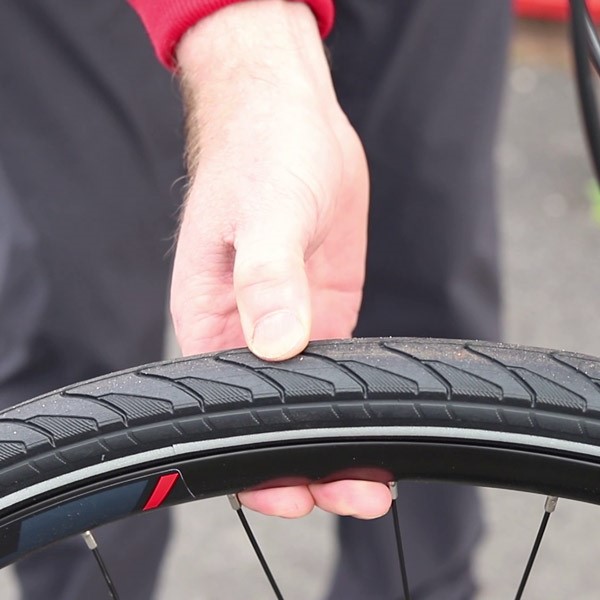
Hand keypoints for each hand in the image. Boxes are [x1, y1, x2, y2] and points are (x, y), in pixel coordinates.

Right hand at [172, 0, 390, 518]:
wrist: (291, 120)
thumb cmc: (259, 156)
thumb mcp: (262, 213)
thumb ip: (267, 280)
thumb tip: (277, 344)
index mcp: (209, 321)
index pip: (226, 411)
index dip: (256, 461)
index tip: (295, 495)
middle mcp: (244, 333)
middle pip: (272, 417)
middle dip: (309, 465)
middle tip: (360, 495)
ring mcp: (287, 325)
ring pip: (309, 400)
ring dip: (339, 440)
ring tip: (377, 479)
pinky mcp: (322, 311)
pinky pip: (338, 366)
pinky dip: (356, 399)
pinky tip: (381, 422)